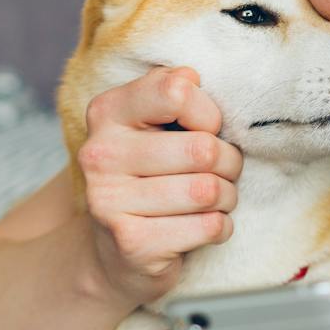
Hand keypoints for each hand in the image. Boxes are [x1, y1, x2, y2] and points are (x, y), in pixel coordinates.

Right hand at [78, 66, 242, 304]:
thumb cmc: (150, 176)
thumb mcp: (153, 125)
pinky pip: (208, 226)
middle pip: (202, 148)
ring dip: (226, 197)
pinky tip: (204, 225)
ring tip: (213, 198)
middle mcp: (101, 154)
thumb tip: (192, 77)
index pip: (177, 92)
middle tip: (220, 171)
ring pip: (208, 190)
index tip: (204, 129)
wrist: (117, 252)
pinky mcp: (133, 244)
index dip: (208, 114)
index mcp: (107, 112)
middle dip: (228, 163)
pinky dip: (221, 227)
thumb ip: (171, 92)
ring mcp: (111, 201)